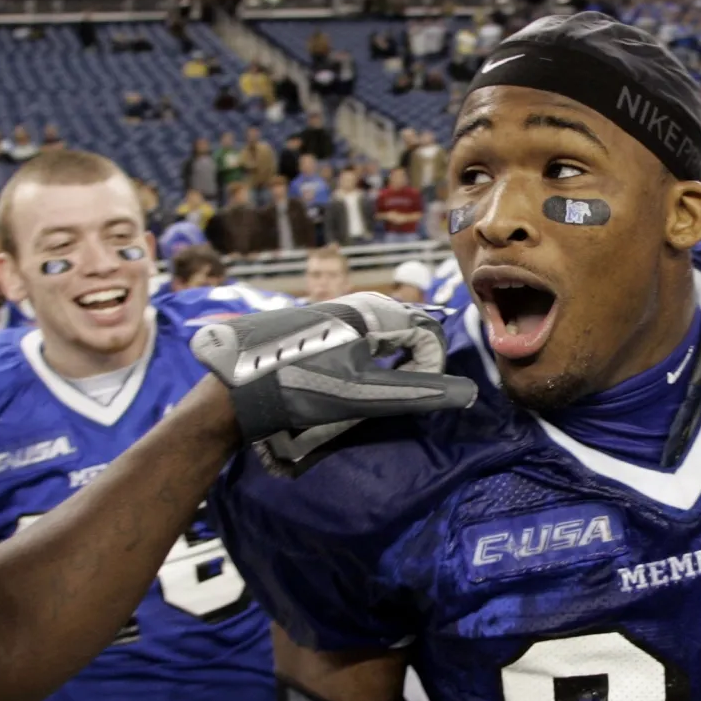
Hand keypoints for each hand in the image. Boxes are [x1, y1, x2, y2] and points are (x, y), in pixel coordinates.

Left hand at [190, 292, 476, 468]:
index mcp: (370, 313)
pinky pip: (353, 337)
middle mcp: (351, 304)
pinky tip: (336, 382)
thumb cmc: (302, 391)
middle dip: (408, 365)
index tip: (412, 395)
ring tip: (363, 393)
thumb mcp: (365, 396)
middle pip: (404, 330)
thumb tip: (467, 393)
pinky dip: (359, 361)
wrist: (233, 390)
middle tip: (390, 396)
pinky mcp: (309, 325)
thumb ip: (419, 393)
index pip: (427, 334)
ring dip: (383, 366)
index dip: (430, 370)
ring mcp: (328, 312)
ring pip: (378, 335)